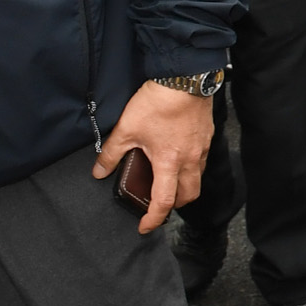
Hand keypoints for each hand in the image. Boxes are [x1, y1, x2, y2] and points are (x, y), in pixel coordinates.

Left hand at [93, 80, 215, 233]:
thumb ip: (111, 153)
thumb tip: (99, 172)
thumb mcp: (126, 129)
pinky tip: (177, 156)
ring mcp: (201, 148)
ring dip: (184, 187)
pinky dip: (190, 168)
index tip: (144, 226)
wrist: (185, 78)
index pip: (163, 202)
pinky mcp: (206, 136)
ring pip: (197, 179)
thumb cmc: (158, 103)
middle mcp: (189, 160)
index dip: (153, 219)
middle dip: (174, 206)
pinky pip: (201, 161)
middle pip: (189, 196)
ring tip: (167, 181)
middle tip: (158, 204)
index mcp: (169, 163)